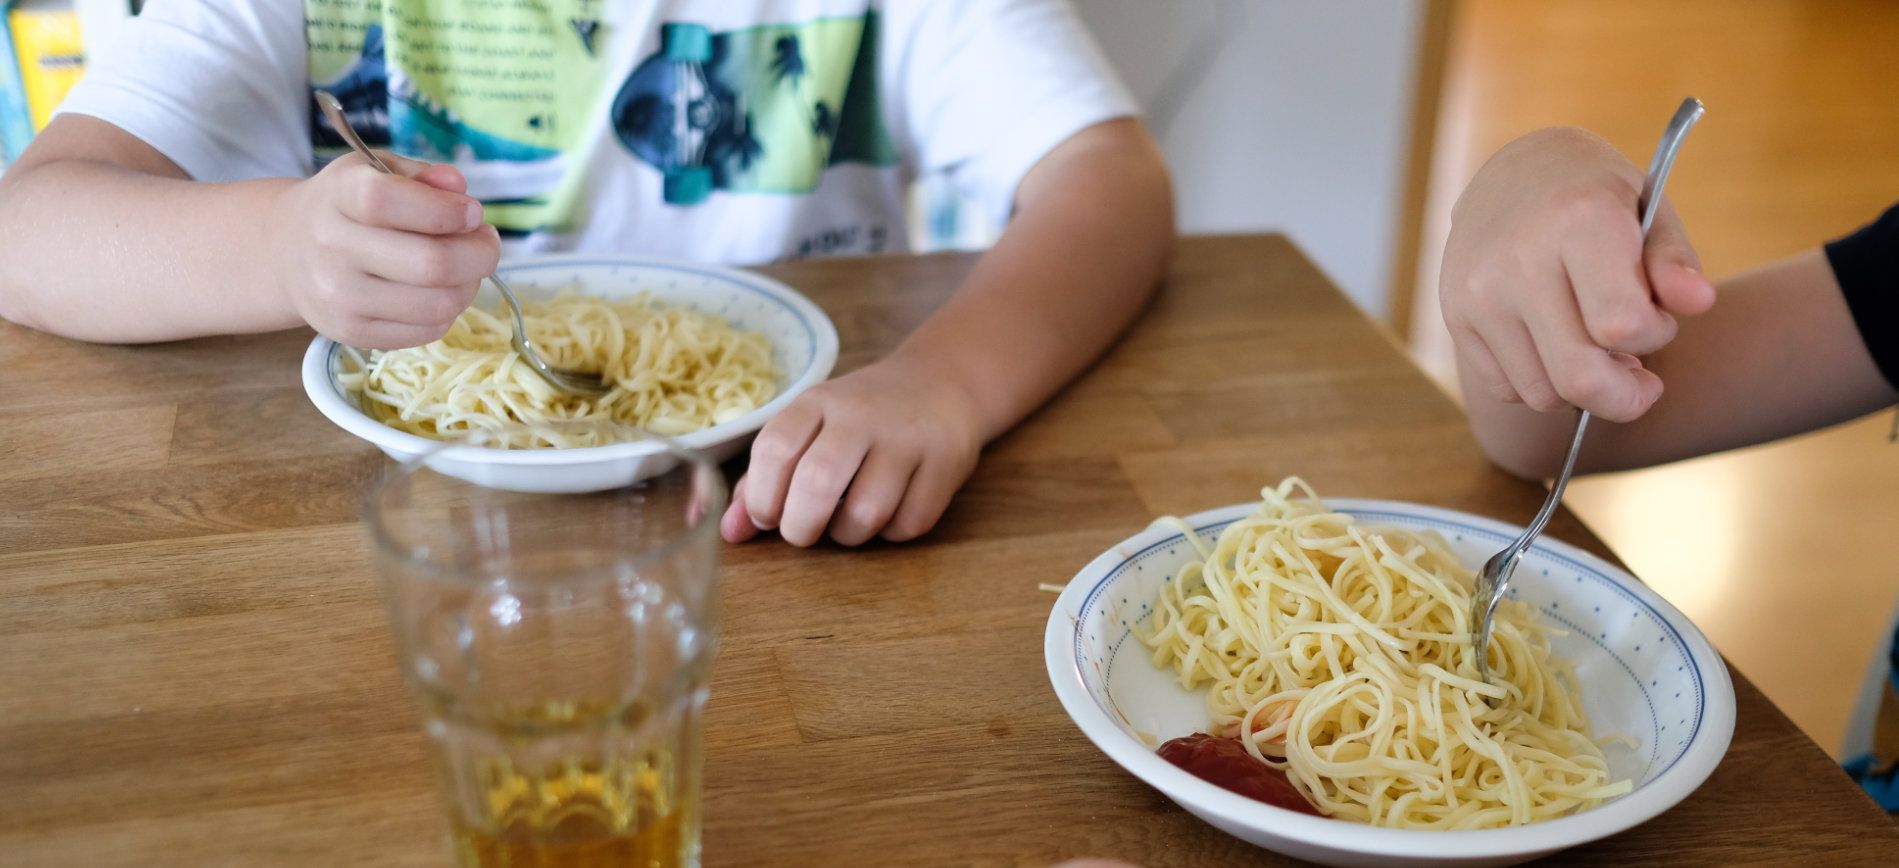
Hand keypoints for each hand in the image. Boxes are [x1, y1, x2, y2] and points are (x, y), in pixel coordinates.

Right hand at [268, 151, 499, 348]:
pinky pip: (427, 331)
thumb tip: (458, 186)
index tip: (472, 212)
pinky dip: (449, 311)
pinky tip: (441, 291)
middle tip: (486, 243)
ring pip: (438, 304)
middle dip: (480, 254)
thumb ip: (421, 175)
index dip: (445, 210)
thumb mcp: (377, 172)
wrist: (289, 252)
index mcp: (338, 196)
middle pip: (430, 263)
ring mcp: (338, 297)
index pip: (388, 201)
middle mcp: (331, 248)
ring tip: (467, 268)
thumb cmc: (348, 206)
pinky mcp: (351, 334)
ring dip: (470, 285)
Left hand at [720, 354, 986, 545]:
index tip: (765, 517)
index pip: (774, 448)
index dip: (760, 495)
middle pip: (817, 484)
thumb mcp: (810, 428)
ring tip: (848, 522)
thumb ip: (764, 478)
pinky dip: (892, 533)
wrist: (943, 382)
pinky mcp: (946, 463)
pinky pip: (909, 523)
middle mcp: (862, 414)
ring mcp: (907, 438)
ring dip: (848, 535)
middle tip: (802, 532)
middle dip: (800, 527)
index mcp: (818, 401)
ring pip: (865, 513)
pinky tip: (890, 512)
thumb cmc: (861, 418)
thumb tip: (729, 533)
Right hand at [1439, 127, 1716, 421]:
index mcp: (1578, 220)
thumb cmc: (1596, 197)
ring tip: (1594, 351)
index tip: (1657, 320)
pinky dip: (1540, 381)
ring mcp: (1478, 291)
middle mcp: (1518, 259)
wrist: (1512, 172)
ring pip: (1542, 393)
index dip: (1653, 337)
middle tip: (1641, 383)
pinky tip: (1555, 346)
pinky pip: (1506, 387)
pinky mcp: (1454, 314)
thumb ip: (1675, 261)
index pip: (1620, 325)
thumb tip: (1699, 303)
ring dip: (1580, 388)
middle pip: (1577, 377)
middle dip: (1623, 397)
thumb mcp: (1648, 210)